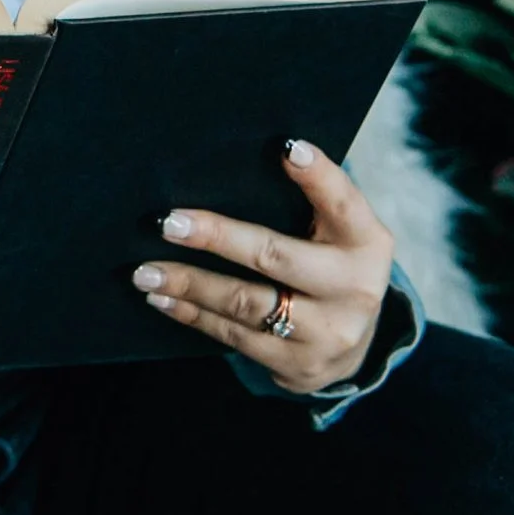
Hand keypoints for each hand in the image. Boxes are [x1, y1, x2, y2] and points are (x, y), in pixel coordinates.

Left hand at [132, 140, 393, 395]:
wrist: (353, 348)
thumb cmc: (330, 267)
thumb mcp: (338, 233)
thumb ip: (309, 203)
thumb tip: (239, 163)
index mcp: (367, 243)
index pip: (343, 202)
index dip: (318, 175)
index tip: (285, 148)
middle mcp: (355, 289)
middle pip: (275, 256)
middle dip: (216, 238)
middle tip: (168, 223)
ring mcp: (328, 334)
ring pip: (245, 303)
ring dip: (189, 284)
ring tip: (146, 271)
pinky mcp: (299, 366)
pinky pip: (235, 336)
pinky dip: (194, 314)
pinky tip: (163, 298)